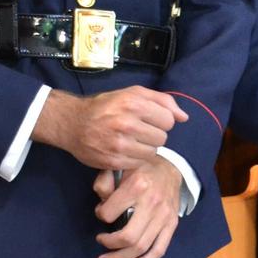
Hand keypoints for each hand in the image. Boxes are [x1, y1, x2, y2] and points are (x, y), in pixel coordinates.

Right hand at [36, 87, 185, 171]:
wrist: (73, 123)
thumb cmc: (106, 106)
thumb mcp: (133, 94)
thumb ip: (162, 101)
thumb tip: (184, 117)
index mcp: (134, 104)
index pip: (169, 120)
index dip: (161, 121)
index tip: (149, 120)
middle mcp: (127, 124)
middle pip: (162, 138)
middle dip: (154, 135)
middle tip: (139, 131)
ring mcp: (119, 144)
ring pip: (152, 152)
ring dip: (145, 148)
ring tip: (132, 140)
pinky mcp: (113, 161)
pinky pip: (139, 163)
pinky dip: (135, 158)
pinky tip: (124, 150)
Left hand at [92, 158, 183, 257]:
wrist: (172, 168)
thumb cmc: (142, 169)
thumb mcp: (121, 167)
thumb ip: (104, 182)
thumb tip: (101, 204)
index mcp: (137, 186)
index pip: (109, 213)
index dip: (100, 215)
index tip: (101, 213)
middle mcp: (152, 203)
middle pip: (128, 237)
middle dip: (109, 245)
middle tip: (99, 242)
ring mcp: (164, 216)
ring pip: (142, 247)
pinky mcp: (172, 225)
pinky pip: (159, 250)